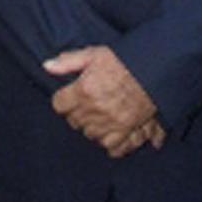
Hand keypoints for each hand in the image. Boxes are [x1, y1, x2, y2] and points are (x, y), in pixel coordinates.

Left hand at [45, 46, 160, 156]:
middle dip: (77, 113)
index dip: (63, 99)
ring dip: (92, 127)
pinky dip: (111, 143)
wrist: (154, 68)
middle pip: (75, 122)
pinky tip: (111, 133)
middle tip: (85, 103)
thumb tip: (46, 66)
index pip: (59, 105)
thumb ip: (68, 62)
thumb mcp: (93, 54)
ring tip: (98, 116)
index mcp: (84, 90)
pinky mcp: (129, 131)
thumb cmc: (123, 59)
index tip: (69, 95)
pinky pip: (114, 148)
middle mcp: (96, 110)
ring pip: (91, 135)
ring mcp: (113, 123)